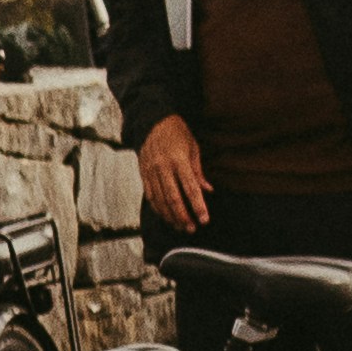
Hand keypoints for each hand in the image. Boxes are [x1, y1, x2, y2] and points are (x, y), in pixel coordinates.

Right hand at [137, 114, 207, 237]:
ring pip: (160, 201)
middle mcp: (163, 167)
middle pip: (173, 198)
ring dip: (171, 216)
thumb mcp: (193, 148)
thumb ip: (198, 171)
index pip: (190, 188)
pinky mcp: (143, 174)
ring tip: (181, 227)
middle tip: (192, 228)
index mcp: (179, 160)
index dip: (198, 206)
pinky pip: (150, 196)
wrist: (152, 121)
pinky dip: (158, 209)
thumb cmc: (177, 133)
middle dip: (183, 217)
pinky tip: (167, 217)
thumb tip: (208, 190)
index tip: (204, 220)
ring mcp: (151, 172)